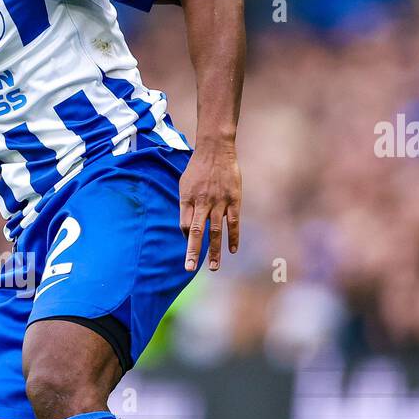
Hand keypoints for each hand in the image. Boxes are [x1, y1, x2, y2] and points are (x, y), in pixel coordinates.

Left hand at [179, 138, 241, 271]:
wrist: (216, 149)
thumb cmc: (198, 169)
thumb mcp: (184, 185)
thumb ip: (185, 206)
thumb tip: (186, 229)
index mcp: (187, 199)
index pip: (184, 225)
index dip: (186, 238)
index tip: (190, 247)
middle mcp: (202, 202)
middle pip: (196, 231)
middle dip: (193, 252)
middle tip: (189, 269)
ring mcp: (219, 202)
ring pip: (215, 231)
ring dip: (214, 250)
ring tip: (213, 267)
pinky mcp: (234, 200)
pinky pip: (233, 222)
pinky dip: (233, 237)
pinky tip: (232, 250)